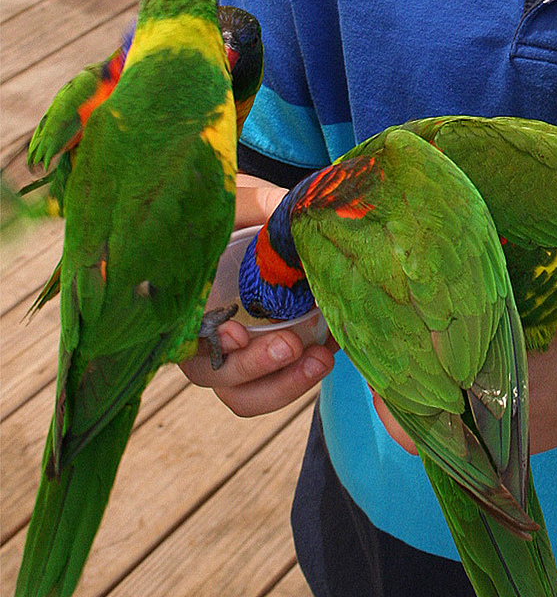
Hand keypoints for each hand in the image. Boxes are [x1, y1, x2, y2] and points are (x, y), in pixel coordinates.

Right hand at [182, 169, 335, 414]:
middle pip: (218, 375)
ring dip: (284, 384)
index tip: (236, 333)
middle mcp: (205, 338)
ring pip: (246, 394)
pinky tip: (329, 349)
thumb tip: (287, 210)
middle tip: (291, 346)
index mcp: (186, 302)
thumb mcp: (242, 202)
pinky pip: (279, 383)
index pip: (187, 339)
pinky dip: (304, 375)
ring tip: (320, 359)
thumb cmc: (237, 213)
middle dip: (255, 367)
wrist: (255, 222)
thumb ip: (257, 206)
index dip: (209, 344)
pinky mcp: (270, 357)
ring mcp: (237, 354)